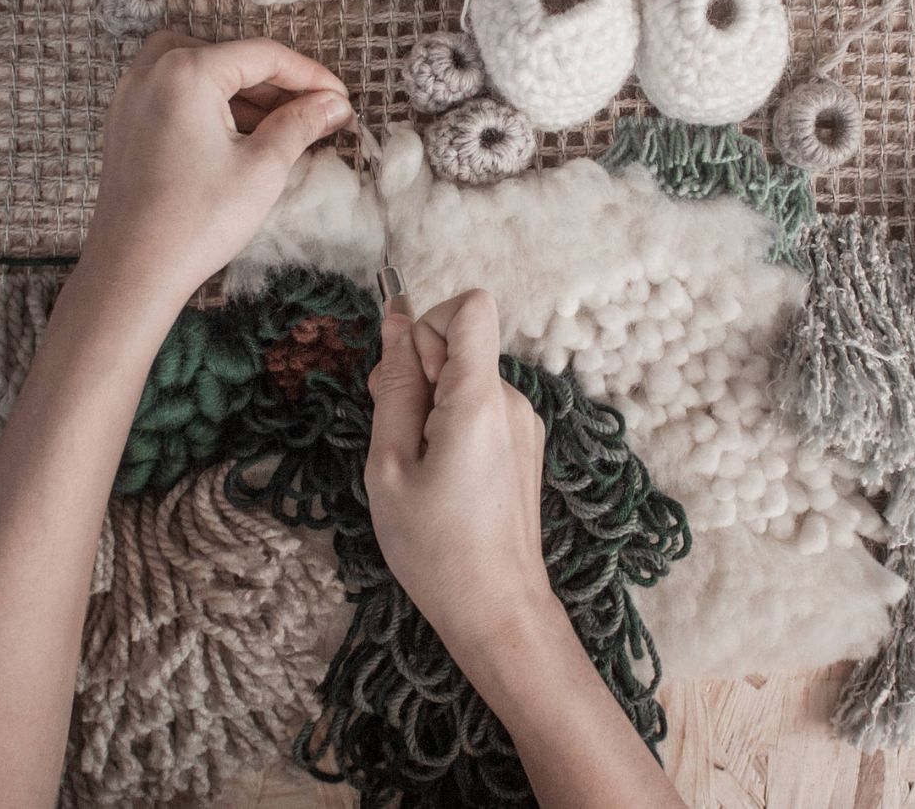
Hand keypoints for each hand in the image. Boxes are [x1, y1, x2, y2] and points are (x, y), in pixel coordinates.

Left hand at [79, 31, 352, 310]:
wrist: (132, 270)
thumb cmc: (198, 219)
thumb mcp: (263, 167)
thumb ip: (301, 123)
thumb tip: (333, 105)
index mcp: (187, 71)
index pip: (263, 55)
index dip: (310, 75)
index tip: (340, 99)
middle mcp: (152, 71)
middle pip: (229, 57)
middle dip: (275, 84)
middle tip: (315, 114)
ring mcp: (132, 97)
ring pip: (200, 71)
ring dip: (242, 91)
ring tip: (279, 127)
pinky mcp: (125, 123)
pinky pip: (175, 94)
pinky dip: (209, 104)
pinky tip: (236, 137)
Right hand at [365, 290, 560, 654]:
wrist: (497, 608)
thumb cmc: (435, 547)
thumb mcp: (389, 464)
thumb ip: (395, 386)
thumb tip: (394, 323)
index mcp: (480, 399)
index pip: (471, 306)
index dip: (426, 325)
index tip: (404, 378)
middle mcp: (513, 401)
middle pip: (461, 343)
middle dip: (418, 371)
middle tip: (394, 436)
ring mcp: (524, 423)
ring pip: (466, 377)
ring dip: (431, 402)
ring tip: (415, 466)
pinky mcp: (524, 444)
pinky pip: (480, 406)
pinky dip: (451, 423)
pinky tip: (439, 475)